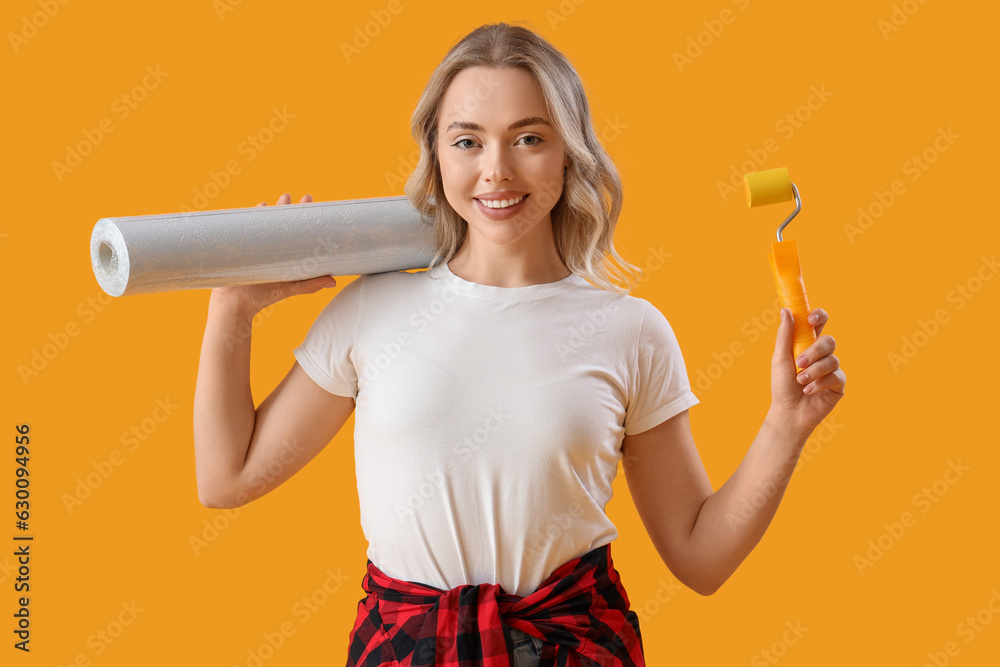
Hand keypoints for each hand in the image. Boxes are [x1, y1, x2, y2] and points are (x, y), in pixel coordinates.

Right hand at [210, 193, 336, 316]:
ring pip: (266, 222)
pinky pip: (247, 227)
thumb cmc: (261, 298)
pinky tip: (261, 206)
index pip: (297, 233)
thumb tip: (333, 282)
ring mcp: (255, 245)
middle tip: (306, 198)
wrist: (232, 304)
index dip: (305, 219)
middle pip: (284, 224)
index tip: (313, 206)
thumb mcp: (288, 288)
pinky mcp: (241, 245)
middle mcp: (270, 248)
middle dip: (292, 209)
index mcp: (283, 255)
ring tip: (284, 198)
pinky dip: (254, 216)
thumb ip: (309, 285)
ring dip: (275, 209)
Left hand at [767, 307, 845, 436]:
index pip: (819, 323)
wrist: (789, 412)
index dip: (819, 316)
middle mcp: (822, 354)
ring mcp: (831, 369)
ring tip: (800, 381)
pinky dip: (820, 383)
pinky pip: (836, 376)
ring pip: (832, 360)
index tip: (811, 320)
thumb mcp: (780, 358)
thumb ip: (785, 335)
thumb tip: (786, 310)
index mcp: (807, 343)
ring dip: (814, 371)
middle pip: (829, 341)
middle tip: (799, 362)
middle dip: (814, 351)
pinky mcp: (838, 384)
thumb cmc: (782, 385)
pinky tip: (808, 390)